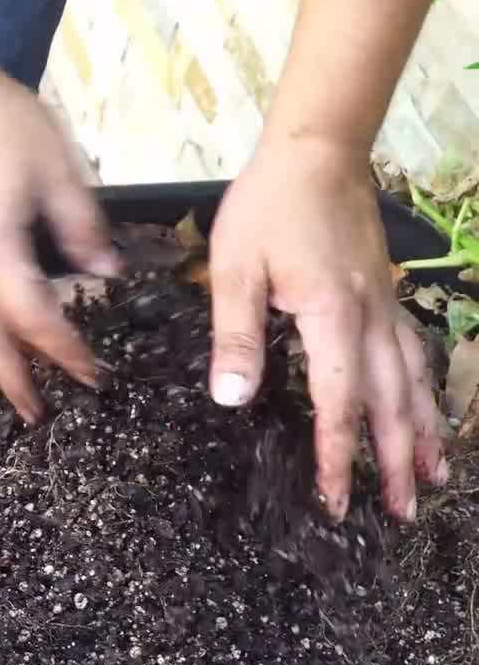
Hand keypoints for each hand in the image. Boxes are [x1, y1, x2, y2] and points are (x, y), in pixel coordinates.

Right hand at [0, 67, 119, 422]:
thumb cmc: (4, 123)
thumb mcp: (61, 171)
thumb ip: (84, 228)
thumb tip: (106, 275)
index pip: (35, 316)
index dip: (65, 351)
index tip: (93, 376)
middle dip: (11, 380)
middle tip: (35, 414)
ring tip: (21, 382)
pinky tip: (3, 326)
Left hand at [208, 135, 447, 520]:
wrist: (316, 150)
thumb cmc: (268, 207)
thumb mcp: (234, 269)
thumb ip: (236, 335)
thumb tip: (234, 400)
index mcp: (332, 318)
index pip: (338, 403)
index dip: (338, 456)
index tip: (337, 500)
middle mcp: (370, 319)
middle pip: (391, 404)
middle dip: (396, 461)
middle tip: (402, 513)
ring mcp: (384, 306)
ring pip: (414, 382)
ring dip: (422, 434)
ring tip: (431, 479)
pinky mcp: (385, 295)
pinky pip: (413, 355)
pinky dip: (425, 392)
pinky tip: (427, 413)